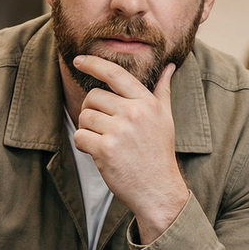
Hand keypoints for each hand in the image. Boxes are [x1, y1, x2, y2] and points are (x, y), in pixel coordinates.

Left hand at [70, 55, 187, 243]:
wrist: (158, 190)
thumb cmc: (159, 153)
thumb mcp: (166, 119)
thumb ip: (162, 91)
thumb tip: (169, 66)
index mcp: (147, 102)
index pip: (116, 74)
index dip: (94, 64)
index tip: (79, 59)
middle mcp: (134, 113)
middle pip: (93, 97)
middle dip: (92, 111)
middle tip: (104, 129)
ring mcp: (119, 131)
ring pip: (84, 117)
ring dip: (87, 130)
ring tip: (104, 142)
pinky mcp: (105, 149)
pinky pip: (80, 136)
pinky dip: (84, 145)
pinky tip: (99, 154)